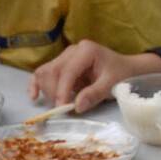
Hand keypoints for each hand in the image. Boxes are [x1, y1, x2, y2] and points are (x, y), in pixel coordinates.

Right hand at [28, 41, 160, 111]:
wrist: (126, 69)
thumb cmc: (121, 75)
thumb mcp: (111, 85)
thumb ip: (94, 94)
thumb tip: (76, 106)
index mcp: (86, 50)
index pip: (67, 71)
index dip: (62, 90)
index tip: (62, 108)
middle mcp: (72, 50)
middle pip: (52, 71)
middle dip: (54, 92)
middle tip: (62, 109)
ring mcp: (64, 56)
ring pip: (45, 73)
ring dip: (47, 90)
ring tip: (58, 104)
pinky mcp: (60, 64)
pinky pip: (43, 73)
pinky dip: (37, 84)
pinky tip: (34, 96)